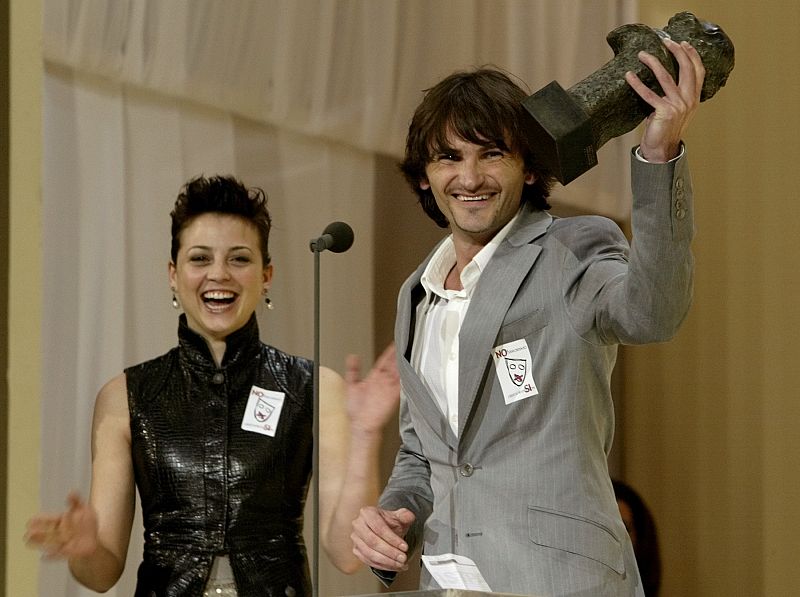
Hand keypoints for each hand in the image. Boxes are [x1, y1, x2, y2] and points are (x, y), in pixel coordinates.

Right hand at [25, 492, 98, 558]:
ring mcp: (63, 543)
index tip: (30, 521)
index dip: (41, 521)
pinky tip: (43, 557)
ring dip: (40, 543)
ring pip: (50, 543)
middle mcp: (60, 533)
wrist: (93, 540)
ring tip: (28, 542)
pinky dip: (51, 557)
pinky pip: (59, 555)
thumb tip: (71, 492)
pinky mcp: (68, 552)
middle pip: (47, 533)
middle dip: (38, 533)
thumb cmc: (86, 523)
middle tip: (27, 534)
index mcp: (62, 522)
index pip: (50, 520)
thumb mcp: (84, 509)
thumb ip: (76, 501)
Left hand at [344, 344, 399, 435]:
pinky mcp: (392, 396)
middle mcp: (382, 382)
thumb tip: (352, 356)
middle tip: (404, 343)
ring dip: (403, 363)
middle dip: (398, 354)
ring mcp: (388, 388)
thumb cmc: (357, 410)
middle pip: (393, 364)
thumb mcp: (351, 386)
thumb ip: (353, 370)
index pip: (384, 362)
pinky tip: (408, 369)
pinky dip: (405, 377)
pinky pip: (401, 384)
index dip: (389, 352)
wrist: (361, 425)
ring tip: (407, 352)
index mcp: (374, 378)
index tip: (393, 344)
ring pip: (398, 372)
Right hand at [351, 506, 414, 570]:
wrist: (383, 528)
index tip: (404, 547)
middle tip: (403, 557)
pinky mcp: (356, 550)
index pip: (379, 528)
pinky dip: (382, 566)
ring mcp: (356, 539)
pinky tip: (393, 566)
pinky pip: (368, 561)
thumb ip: (405, 515)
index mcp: (368, 513)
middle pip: (373, 542)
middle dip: (390, 552)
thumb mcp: (399, 516)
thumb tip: (409, 516)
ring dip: (387, 561)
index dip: (392, 539)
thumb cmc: (389, 522)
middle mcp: (359, 525)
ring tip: (400, 564)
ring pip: (370, 554)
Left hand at [625, 38, 704, 161]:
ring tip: (643, 54)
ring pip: (667, 78)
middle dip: (677, 52)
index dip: (692, 55)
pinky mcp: (664, 112)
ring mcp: (678, 106)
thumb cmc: (665, 129)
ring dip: (654, 63)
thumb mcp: (676, 110)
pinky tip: (629, 76)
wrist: (661, 151)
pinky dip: (638, 84)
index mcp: (694, 99)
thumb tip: (663, 77)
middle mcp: (689, 100)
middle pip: (686, 69)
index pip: (698, 71)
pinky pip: (649, 94)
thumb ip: (675, 95)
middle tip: (666, 41)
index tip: (684, 43)